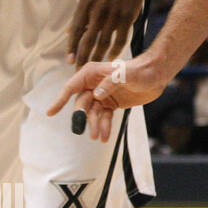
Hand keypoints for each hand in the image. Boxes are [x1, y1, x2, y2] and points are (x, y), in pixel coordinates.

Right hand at [46, 51, 173, 141]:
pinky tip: (105, 137)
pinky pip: (104, 118)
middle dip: (82, 117)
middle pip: (82, 104)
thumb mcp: (126, 74)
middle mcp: (93, 85)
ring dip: (94, 125)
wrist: (157, 75)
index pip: (71, 87)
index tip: (50, 113)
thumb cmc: (141, 70)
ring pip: (93, 113)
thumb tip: (96, 95)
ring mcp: (102, 95)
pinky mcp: (111, 104)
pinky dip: (104, 127)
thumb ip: (110, 83)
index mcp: (91, 73)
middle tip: (83, 130)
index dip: (60, 100)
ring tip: (98, 137)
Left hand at [68, 0, 151, 64]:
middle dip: (82, 58)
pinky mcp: (128, 16)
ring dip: (97, 57)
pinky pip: (120, 38)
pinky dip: (115, 50)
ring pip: (103, 43)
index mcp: (85, 4)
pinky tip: (112, 57)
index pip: (75, 31)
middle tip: (79, 71)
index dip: (71, 48)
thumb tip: (67, 32)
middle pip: (87, 41)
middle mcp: (97, 11)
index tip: (70, 60)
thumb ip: (80, 14)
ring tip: (94, 68)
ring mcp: (113, 15)